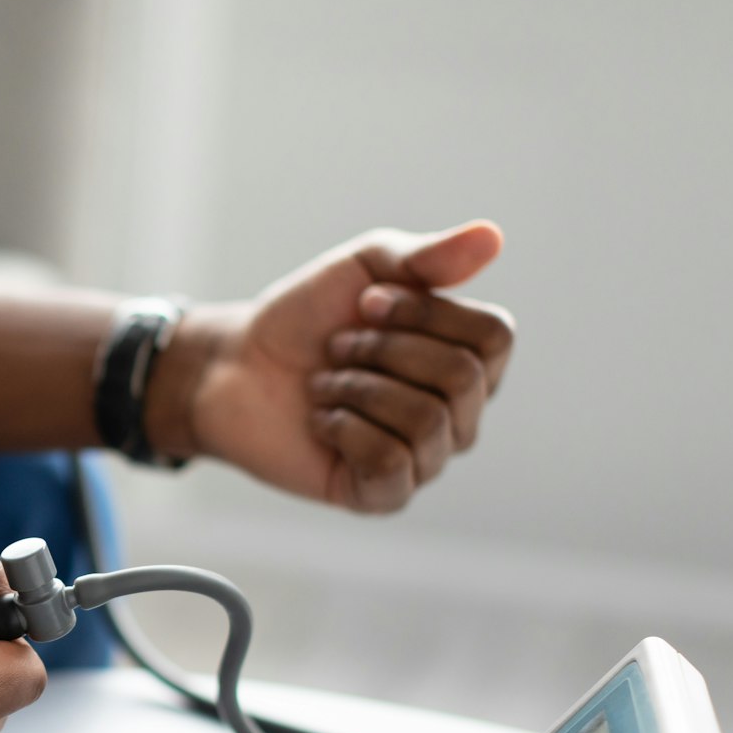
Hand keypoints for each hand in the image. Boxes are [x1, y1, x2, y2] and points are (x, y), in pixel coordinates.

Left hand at [166, 223, 514, 512]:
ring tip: (323, 384)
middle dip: (385, 349)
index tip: (367, 300)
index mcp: (469, 360)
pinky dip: (344, 429)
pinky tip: (320, 421)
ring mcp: (424, 460)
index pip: (495, 337)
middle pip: (463, 377)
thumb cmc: (307, 317)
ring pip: (427, 420)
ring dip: (357, 387)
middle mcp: (460, 416)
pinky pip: (390, 461)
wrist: (237, 364)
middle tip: (338, 347)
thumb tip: (492, 236)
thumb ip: (429, 256)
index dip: (425, 311)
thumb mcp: (366, 268)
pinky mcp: (381, 495)